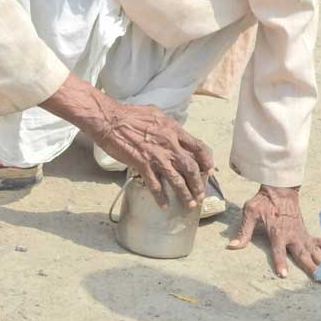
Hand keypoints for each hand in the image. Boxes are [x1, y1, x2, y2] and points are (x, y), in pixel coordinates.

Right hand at [89, 101, 212, 209]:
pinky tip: (164, 205)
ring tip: (190, 205)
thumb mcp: (157, 114)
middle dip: (198, 183)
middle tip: (201, 194)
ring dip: (185, 194)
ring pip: (177, 179)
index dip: (206, 161)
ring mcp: (157, 156)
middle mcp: (170, 145)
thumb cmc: (132, 114)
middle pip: (191, 167)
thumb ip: (168, 126)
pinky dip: (160, 197)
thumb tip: (175, 132)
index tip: (209, 170)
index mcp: (175, 131)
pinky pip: (155, 185)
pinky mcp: (143, 165)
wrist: (111, 120)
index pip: (198, 147)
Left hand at [228, 185, 320, 279]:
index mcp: (278, 232)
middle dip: (313, 267)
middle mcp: (292, 235)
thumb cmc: (264, 201)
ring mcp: (302, 234)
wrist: (280, 189)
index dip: (281, 262)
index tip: (284, 275)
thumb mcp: (250, 212)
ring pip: (315, 250)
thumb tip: (232, 246)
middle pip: (303, 254)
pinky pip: (320, 242)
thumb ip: (243, 230)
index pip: (278, 250)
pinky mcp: (306, 232)